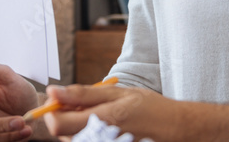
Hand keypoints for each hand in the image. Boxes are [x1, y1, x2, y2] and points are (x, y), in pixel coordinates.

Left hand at [41, 84, 167, 140]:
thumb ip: (82, 94)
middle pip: (62, 134)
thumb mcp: (117, 93)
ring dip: (76, 127)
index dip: (51, 111)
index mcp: (101, 120)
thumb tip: (53, 91)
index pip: (57, 125)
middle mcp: (100, 140)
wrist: (177, 130)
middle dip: (64, 117)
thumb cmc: (149, 108)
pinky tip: (102, 126)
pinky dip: (88, 134)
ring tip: (97, 115)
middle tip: (80, 105)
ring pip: (73, 140)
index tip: (58, 100)